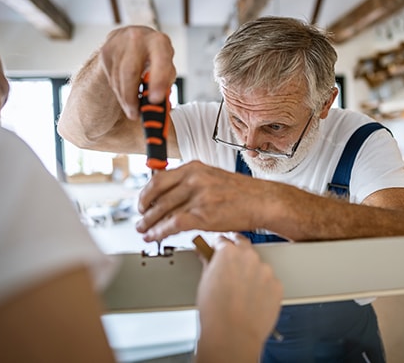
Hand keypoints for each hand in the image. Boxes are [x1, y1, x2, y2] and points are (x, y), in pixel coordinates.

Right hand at [99, 26, 175, 119]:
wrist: (135, 39)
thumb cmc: (156, 57)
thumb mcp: (166, 67)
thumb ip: (165, 84)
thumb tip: (159, 106)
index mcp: (159, 42)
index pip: (159, 61)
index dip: (158, 81)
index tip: (156, 100)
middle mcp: (138, 38)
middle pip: (130, 72)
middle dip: (132, 97)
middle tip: (135, 114)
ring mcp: (119, 42)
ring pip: (118, 78)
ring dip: (124, 98)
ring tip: (132, 109)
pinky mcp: (106, 50)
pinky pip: (110, 77)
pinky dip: (118, 90)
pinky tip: (125, 93)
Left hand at [136, 161, 275, 241]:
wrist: (263, 201)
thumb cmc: (243, 192)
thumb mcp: (213, 177)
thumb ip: (192, 182)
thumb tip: (172, 196)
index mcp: (194, 168)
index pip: (159, 179)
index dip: (145, 194)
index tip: (142, 203)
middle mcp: (194, 179)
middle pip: (157, 196)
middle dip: (144, 212)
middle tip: (140, 220)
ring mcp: (198, 196)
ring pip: (163, 211)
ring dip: (150, 224)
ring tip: (145, 231)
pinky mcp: (203, 214)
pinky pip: (173, 224)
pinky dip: (160, 232)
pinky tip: (156, 237)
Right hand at [195, 235, 281, 359]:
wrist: (233, 335)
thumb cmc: (215, 312)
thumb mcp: (204, 281)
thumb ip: (208, 263)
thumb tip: (206, 257)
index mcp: (228, 252)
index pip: (223, 241)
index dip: (219, 247)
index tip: (218, 250)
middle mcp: (249, 257)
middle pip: (244, 248)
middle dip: (237, 254)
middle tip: (230, 268)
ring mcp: (266, 271)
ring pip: (258, 266)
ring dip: (252, 273)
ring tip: (241, 292)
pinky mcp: (277, 286)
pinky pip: (269, 282)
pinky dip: (263, 288)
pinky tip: (252, 300)